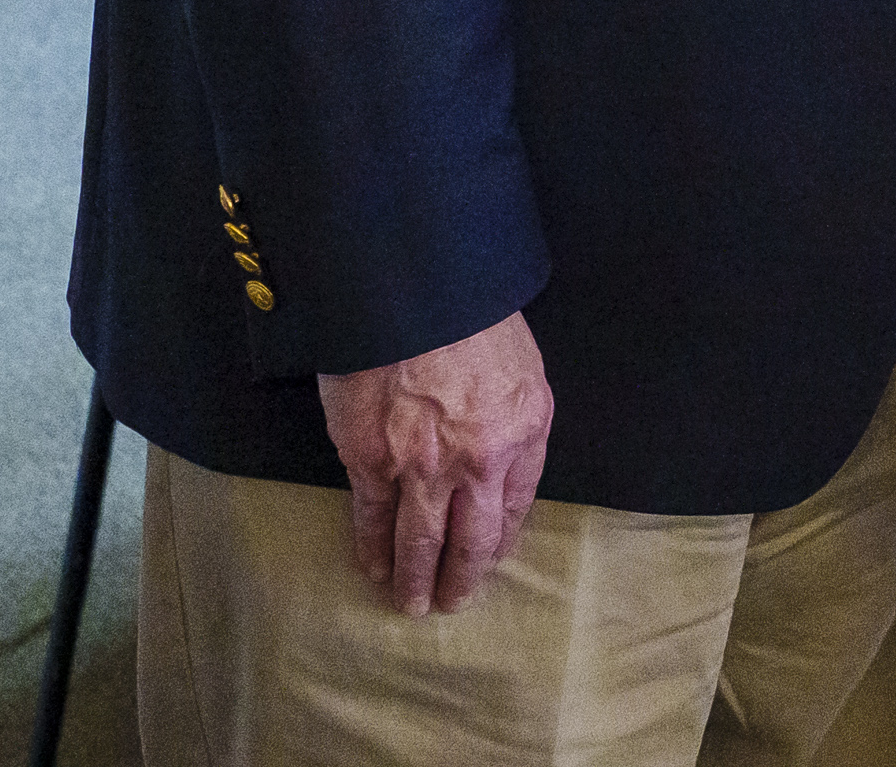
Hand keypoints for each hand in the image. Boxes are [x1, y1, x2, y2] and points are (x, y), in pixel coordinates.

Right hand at [317, 310, 552, 616]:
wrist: (414, 291)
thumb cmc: (471, 313)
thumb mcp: (521, 364)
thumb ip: (515, 416)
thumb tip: (501, 457)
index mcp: (524, 431)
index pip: (517, 506)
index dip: (501, 541)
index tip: (491, 561)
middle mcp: (479, 461)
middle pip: (474, 539)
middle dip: (463, 578)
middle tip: (453, 603)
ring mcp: (422, 467)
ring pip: (421, 541)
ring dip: (416, 580)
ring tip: (413, 605)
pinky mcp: (371, 461)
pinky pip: (372, 519)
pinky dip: (371, 549)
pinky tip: (372, 568)